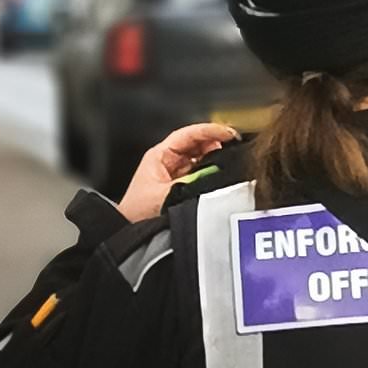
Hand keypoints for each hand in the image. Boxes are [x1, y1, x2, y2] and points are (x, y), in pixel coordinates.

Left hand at [116, 124, 239, 221]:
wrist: (131, 236)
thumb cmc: (137, 215)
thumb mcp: (166, 194)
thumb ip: (193, 182)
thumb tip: (218, 173)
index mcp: (161, 156)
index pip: (189, 134)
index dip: (210, 131)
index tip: (229, 133)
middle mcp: (170, 161)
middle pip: (199, 144)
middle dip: (218, 143)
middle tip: (236, 146)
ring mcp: (178, 174)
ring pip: (204, 158)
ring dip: (218, 159)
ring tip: (234, 160)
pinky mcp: (185, 187)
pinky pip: (205, 174)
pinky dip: (216, 173)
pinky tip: (226, 176)